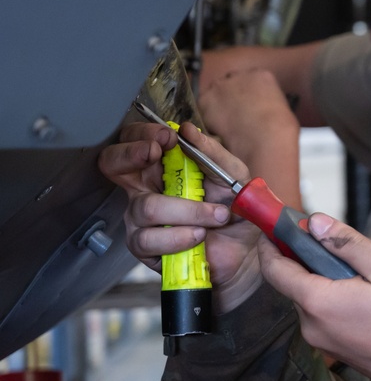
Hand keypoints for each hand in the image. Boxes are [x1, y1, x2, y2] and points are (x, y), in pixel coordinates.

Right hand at [98, 121, 262, 312]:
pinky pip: (148, 240)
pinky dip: (179, 236)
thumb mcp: (233, 174)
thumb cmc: (236, 210)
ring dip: (187, 211)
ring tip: (216, 216)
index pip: (135, 140)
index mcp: (164, 166)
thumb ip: (211, 151)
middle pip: (112, 163)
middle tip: (156, 153)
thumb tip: (187, 129)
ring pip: (145, 207)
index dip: (142, 134)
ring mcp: (141, 219)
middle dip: (130, 154)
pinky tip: (199, 236)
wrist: (247, 252)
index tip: (167, 137)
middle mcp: (146, 188)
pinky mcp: (145, 248)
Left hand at [199, 68, 299, 158]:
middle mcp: (239, 75)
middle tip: (235, 116)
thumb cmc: (280, 130)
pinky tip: (218, 130)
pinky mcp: (206, 100)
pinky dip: (208, 118)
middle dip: (230, 97)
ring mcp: (220, 86)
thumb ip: (267, 101)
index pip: (249, 80)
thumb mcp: (281, 108)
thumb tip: (261, 108)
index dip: (247, 95)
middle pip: (230, 83)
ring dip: (218, 106)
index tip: (247, 107)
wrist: (265, 141)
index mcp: (261, 75)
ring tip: (226, 125)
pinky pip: (204, 108)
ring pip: (215, 94)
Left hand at [258, 214, 370, 380]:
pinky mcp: (335, 350)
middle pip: (294, 283)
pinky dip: (332, 298)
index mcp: (318, 302)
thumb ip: (347, 242)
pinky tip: (362, 293)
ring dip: (323, 280)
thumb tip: (315, 222)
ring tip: (359, 271)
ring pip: (310, 300)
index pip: (275, 270)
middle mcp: (311, 325)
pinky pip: (323, 316)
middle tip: (332, 240)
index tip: (275, 226)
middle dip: (306, 258)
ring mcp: (322, 342)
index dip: (271, 245)